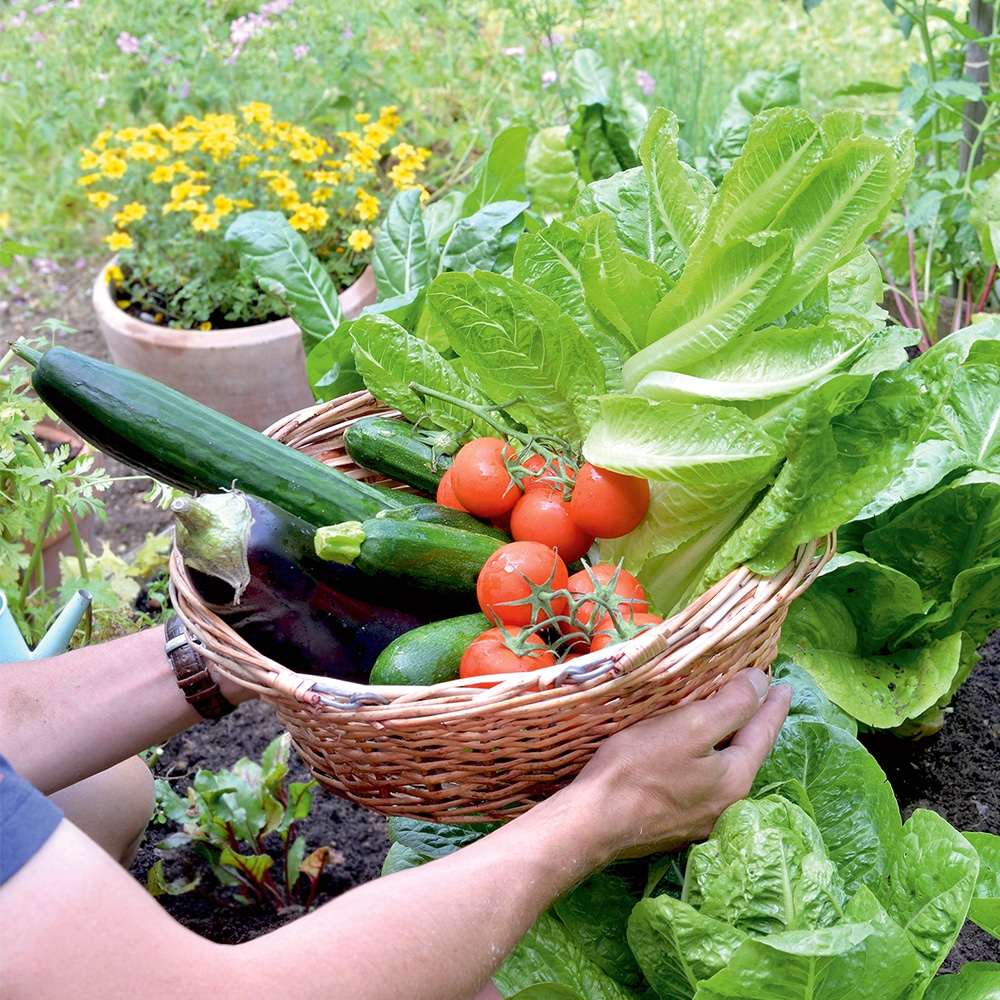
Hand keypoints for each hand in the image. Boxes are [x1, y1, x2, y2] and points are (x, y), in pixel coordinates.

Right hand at [563, 668, 791, 860]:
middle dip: (754, 723)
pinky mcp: (674, 822)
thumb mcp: (689, 726)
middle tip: (760, 697)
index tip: (785, 686)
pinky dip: (707, 759)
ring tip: (731, 720)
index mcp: (735, 779)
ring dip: (730, 741)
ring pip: (725, 769)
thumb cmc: (639, 768)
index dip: (773, 706)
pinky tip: (695, 752)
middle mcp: (726, 804)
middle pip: (747, 753)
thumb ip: (731, 705)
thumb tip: (760, 683)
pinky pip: (703, 781)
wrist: (593, 821)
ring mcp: (700, 818)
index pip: (763, 733)